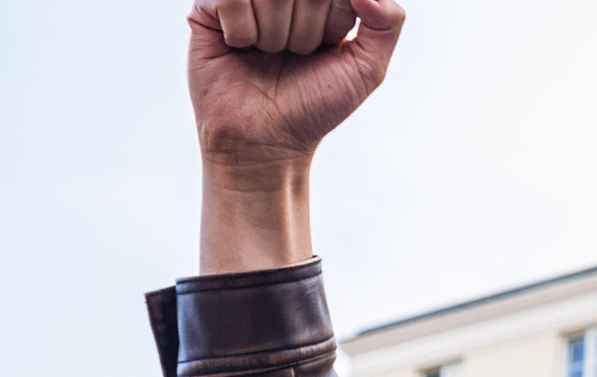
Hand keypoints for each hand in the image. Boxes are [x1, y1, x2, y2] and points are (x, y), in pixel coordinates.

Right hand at [187, 0, 404, 272]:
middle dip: (305, 32)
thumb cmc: (314, 106)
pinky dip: (242, 31)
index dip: (333, 23)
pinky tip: (240, 48)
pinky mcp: (208, 6)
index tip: (325, 49)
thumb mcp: (366, 68)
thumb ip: (388, 22)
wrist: (266, 142)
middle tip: (294, 56)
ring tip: (267, 55)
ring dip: (274, 36)